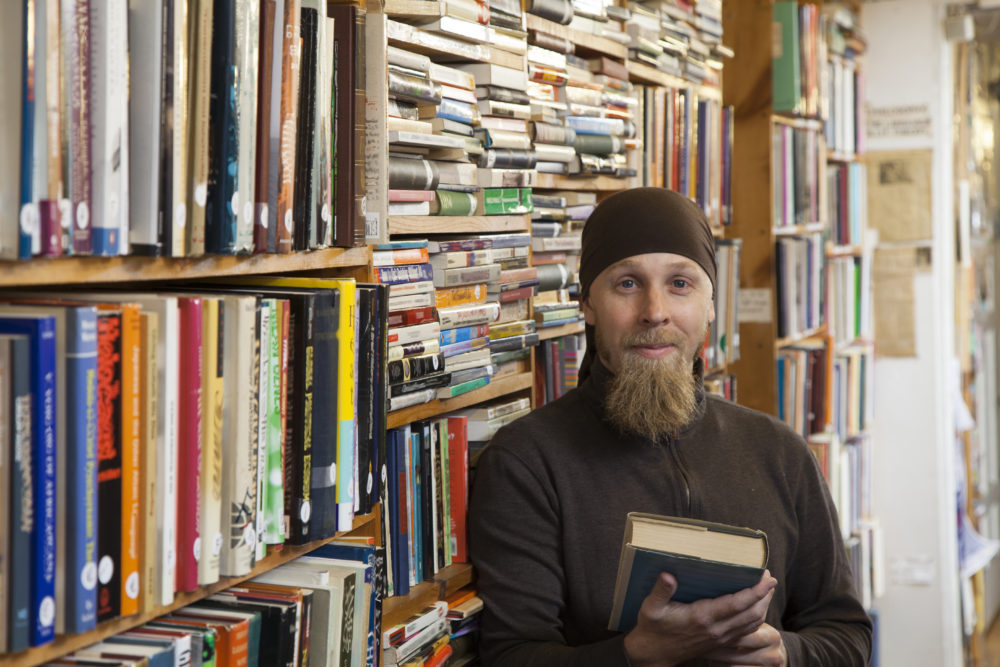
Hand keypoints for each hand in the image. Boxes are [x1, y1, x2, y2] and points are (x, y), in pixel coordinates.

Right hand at [623, 570, 777, 666]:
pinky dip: (756, 618)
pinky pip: (746, 631)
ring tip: (766, 589)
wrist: (654, 653)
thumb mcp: (651, 607)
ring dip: (763, 606)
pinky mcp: (720, 643)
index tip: (766, 577)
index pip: (737, 604)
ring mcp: (720, 638)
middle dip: (764, 595)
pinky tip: (756, 607)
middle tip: (769, 578)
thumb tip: (668, 575)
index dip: (755, 591)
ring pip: (752, 623)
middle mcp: (716, 629)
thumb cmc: (653, 628)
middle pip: (752, 613)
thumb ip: (660, 591)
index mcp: (702, 617)